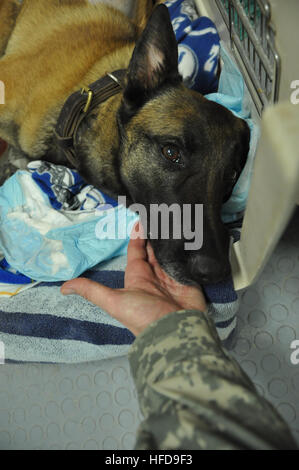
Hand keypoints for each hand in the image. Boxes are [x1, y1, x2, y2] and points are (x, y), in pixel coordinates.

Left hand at [61, 223, 206, 335]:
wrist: (174, 331)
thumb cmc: (142, 316)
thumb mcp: (113, 301)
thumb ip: (91, 291)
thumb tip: (62, 288)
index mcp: (138, 277)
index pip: (137, 250)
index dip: (138, 235)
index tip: (140, 218)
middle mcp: (155, 275)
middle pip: (155, 248)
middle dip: (155, 232)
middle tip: (158, 212)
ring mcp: (173, 276)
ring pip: (170, 251)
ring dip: (170, 237)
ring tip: (173, 217)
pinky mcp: (189, 278)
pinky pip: (187, 259)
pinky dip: (187, 248)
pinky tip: (189, 233)